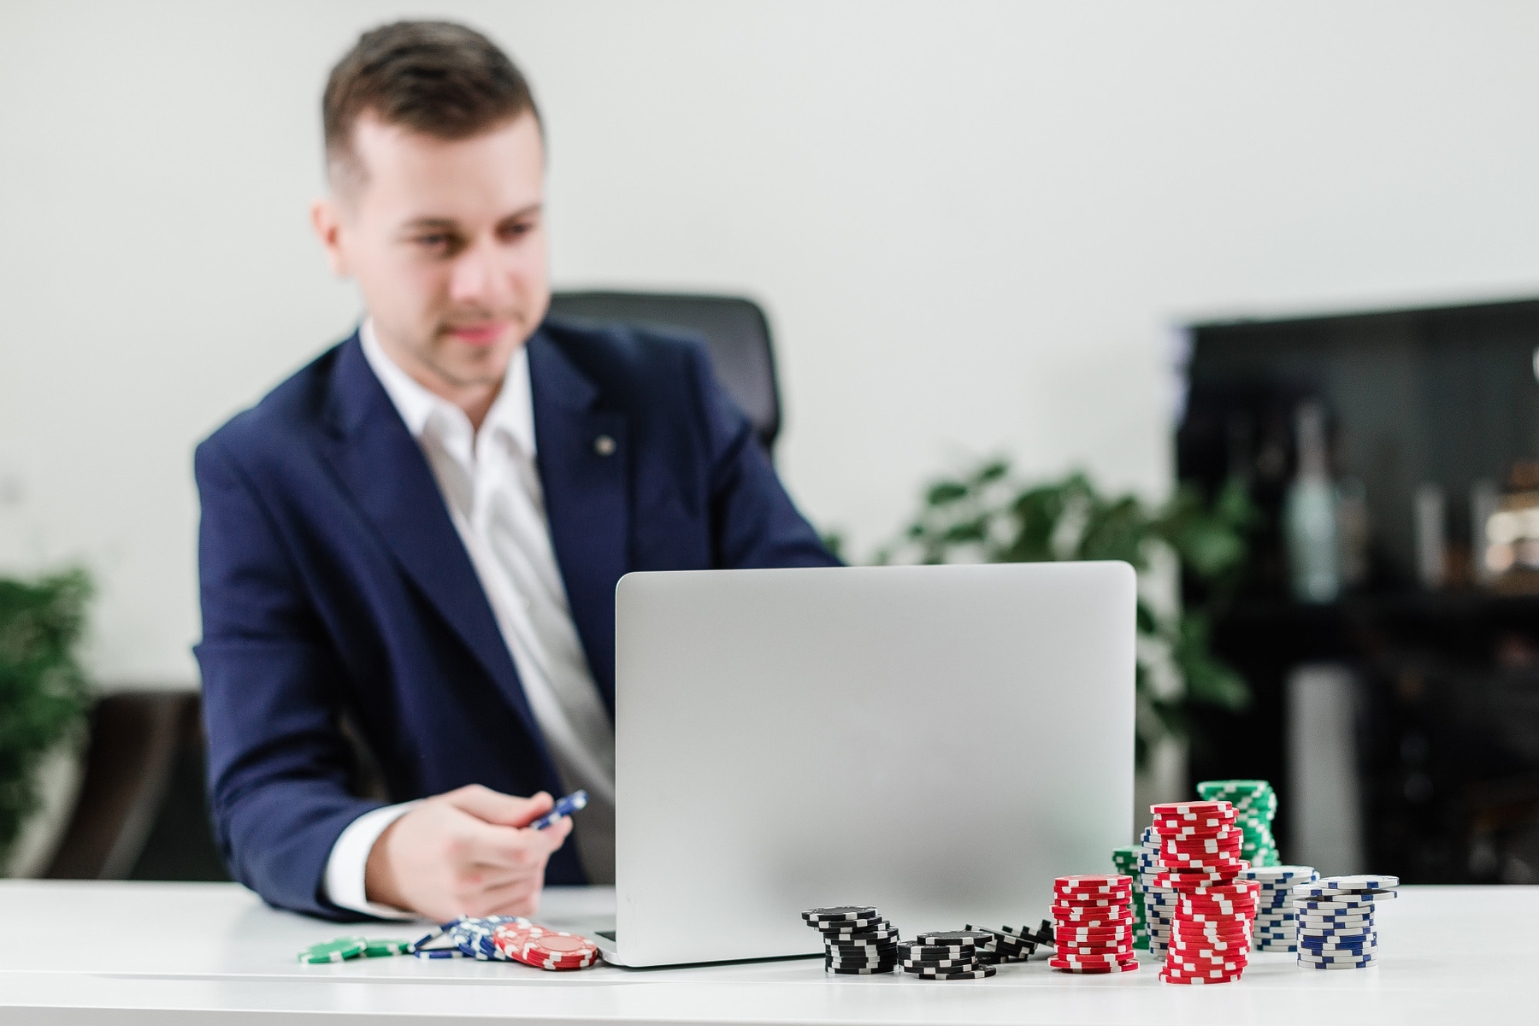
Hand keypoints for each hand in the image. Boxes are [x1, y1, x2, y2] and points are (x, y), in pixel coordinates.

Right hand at [364, 784, 572, 921]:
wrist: (387, 865)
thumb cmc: (427, 827)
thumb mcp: (465, 802)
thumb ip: (509, 807)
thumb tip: (547, 806)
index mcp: (460, 844)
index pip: (522, 848)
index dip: (549, 835)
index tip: (560, 821)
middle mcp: (463, 881)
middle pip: (530, 866)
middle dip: (542, 844)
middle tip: (528, 829)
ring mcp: (467, 908)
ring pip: (530, 886)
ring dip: (533, 865)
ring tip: (506, 849)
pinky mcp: (471, 922)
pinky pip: (522, 905)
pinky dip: (525, 886)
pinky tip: (505, 871)